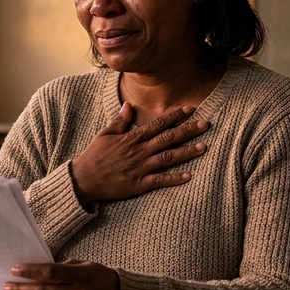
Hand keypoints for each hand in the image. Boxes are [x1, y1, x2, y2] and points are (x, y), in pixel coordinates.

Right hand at [68, 103, 209, 207]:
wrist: (83, 180)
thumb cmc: (94, 156)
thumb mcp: (105, 134)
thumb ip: (120, 120)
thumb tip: (129, 104)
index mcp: (132, 138)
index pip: (157, 124)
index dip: (175, 116)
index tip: (190, 109)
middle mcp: (139, 151)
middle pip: (167, 138)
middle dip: (188, 130)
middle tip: (205, 124)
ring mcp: (140, 168)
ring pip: (167, 158)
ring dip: (186, 152)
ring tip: (204, 147)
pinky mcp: (139, 184)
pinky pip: (159, 180)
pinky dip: (174, 178)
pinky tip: (189, 176)